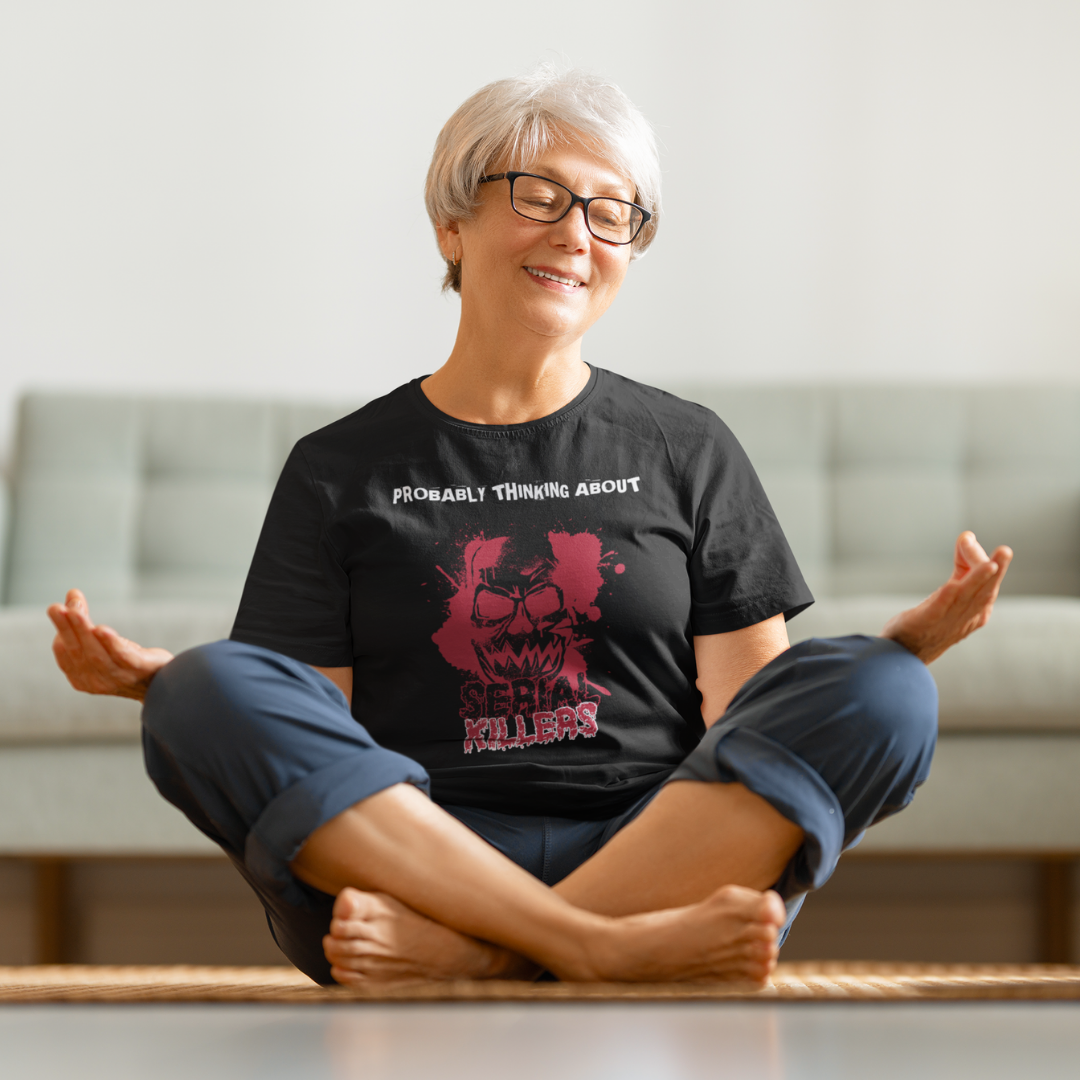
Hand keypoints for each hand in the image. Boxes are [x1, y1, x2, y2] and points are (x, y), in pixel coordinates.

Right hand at [47, 588, 173, 700]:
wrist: (164, 679)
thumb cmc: (129, 660)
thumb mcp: (102, 644)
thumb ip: (85, 624)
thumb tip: (72, 594)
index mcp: (82, 678)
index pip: (66, 654)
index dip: (62, 630)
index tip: (59, 607)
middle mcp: (96, 681)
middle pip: (78, 652)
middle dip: (66, 627)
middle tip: (57, 607)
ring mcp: (118, 677)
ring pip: (96, 653)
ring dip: (83, 630)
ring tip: (75, 611)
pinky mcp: (138, 670)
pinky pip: (122, 657)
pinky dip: (110, 643)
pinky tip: (102, 630)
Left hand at [881, 532, 1012, 664]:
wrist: (904, 654)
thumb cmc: (929, 625)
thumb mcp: (951, 598)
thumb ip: (962, 572)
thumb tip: (969, 538)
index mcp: (974, 612)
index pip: (987, 587)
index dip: (984, 564)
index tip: (974, 540)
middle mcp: (965, 617)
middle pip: (983, 592)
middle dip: (995, 571)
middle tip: (1005, 551)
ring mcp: (946, 621)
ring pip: (965, 598)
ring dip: (977, 581)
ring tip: (989, 565)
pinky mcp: (926, 622)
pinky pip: (938, 609)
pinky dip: (947, 598)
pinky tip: (952, 586)